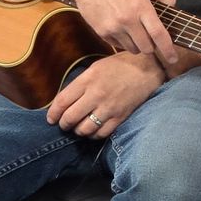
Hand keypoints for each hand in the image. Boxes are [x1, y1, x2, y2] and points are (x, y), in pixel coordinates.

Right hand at [31, 0, 178, 69]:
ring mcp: (113, 28)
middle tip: (150, 37)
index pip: (158, 34)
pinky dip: (124, 42)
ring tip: (135, 30)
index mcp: (141, 7)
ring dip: (138, 45)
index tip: (173, 59)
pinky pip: (119, 46)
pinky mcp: (102, 33)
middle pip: (146, 48)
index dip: (168, 49)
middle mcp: (127, 20)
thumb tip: (174, 8)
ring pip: (133, 49)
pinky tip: (122, 28)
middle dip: (152, 46)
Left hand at [47, 53, 165, 138]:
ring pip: (84, 129)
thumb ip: (81, 83)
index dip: (53, 113)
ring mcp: (108, 107)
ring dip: (78, 131)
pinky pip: (101, 133)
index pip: (62, 101)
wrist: (149, 68)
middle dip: (63, 124)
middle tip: (64, 124)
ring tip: (78, 128)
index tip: (51, 119)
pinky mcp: (120, 117)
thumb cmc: (121, 65)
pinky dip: (94, 135)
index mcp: (88, 79)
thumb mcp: (96, 67)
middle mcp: (96, 94)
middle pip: (70, 118)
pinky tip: (93, 130)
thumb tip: (66, 100)